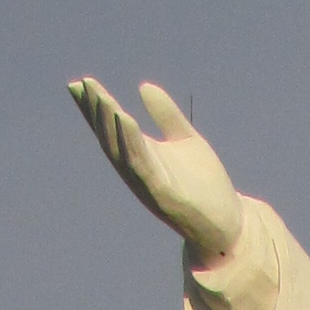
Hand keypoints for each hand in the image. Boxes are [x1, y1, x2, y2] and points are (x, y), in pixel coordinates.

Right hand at [68, 75, 244, 264]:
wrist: (230, 225)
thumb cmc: (207, 188)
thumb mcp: (185, 140)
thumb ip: (166, 115)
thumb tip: (144, 86)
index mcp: (142, 157)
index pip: (112, 129)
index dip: (94, 109)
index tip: (79, 83)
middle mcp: (139, 171)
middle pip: (110, 139)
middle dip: (96, 113)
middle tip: (84, 85)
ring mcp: (148, 184)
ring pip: (122, 152)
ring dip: (110, 125)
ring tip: (102, 98)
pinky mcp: (163, 194)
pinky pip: (142, 165)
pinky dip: (131, 142)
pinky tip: (125, 118)